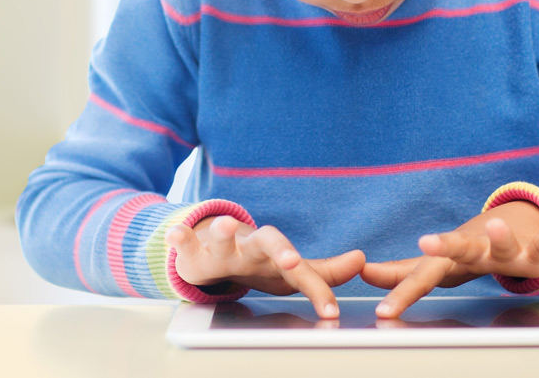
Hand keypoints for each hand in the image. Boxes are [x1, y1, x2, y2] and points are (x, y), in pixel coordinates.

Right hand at [166, 215, 364, 318]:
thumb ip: (325, 272)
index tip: (330, 312)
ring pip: (223, 238)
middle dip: (281, 250)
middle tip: (292, 262)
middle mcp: (251, 247)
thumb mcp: (291, 272)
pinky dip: (180, 238)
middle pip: (269, 241)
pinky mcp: (194, 253)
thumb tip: (363, 260)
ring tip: (225, 226)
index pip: (302, 269)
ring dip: (223, 232)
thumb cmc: (259, 265)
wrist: (216, 251)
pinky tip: (176, 233)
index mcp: (278, 254)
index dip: (317, 290)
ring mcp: (222, 249)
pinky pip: (186, 243)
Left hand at [360, 202, 538, 317]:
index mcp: (450, 259)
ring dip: (501, 236)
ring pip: (502, 245)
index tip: (382, 311)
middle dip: (443, 246)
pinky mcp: (534, 253)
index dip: (401, 291)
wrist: (514, 226)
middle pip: (457, 249)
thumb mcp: (437, 264)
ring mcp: (505, 251)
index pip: (422, 274)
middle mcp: (476, 250)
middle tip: (426, 241)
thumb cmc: (470, 253)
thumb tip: (363, 273)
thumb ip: (403, 272)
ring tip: (495, 225)